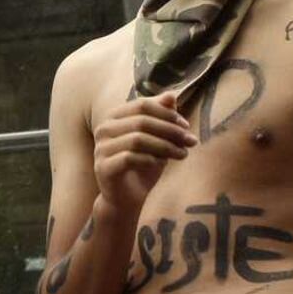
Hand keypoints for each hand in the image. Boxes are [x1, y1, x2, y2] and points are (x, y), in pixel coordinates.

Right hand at [92, 92, 197, 215]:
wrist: (125, 199)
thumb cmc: (142, 165)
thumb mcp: (157, 138)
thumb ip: (161, 116)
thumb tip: (172, 94)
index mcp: (114, 117)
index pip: (142, 105)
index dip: (167, 113)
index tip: (186, 126)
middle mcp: (103, 129)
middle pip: (142, 121)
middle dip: (171, 130)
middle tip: (191, 141)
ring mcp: (101, 148)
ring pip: (138, 139)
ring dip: (166, 146)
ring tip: (183, 154)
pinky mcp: (103, 167)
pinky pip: (130, 158)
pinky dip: (151, 159)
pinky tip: (162, 164)